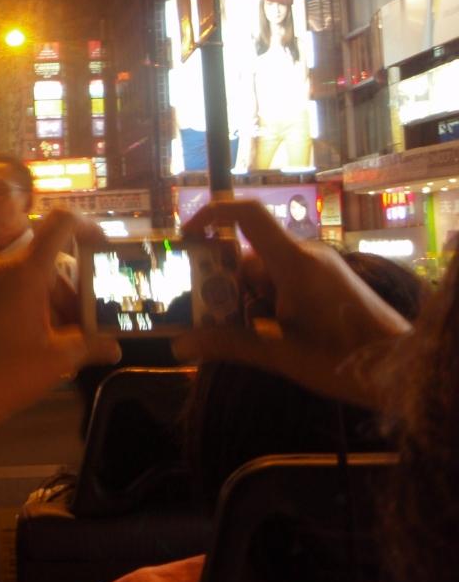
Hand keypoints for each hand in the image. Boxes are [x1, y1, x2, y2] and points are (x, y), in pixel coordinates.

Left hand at [0, 210, 119, 437]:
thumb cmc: (6, 372)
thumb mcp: (57, 359)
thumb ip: (89, 345)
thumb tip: (113, 348)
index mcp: (25, 271)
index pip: (59, 225)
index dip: (86, 226)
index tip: (103, 244)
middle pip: (46, 264)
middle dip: (71, 292)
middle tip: (86, 326)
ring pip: (26, 280)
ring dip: (50, 303)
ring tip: (63, 343)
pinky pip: (6, 293)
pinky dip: (27, 308)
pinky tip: (35, 343)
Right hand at [176, 199, 410, 408]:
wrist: (403, 367)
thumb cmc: (343, 359)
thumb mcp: (279, 354)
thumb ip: (227, 344)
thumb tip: (179, 346)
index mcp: (293, 262)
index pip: (246, 215)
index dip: (210, 215)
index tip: (185, 238)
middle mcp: (305, 255)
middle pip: (248, 256)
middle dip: (223, 284)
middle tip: (209, 317)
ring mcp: (318, 267)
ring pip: (264, 273)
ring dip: (245, 299)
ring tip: (243, 335)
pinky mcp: (327, 281)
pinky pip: (283, 281)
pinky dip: (266, 302)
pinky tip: (268, 334)